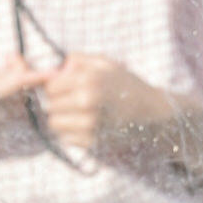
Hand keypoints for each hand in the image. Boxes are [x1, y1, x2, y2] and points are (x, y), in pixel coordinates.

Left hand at [41, 53, 171, 151]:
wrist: (152, 114)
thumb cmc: (127, 86)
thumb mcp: (106, 64)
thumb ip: (79, 60)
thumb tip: (55, 68)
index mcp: (89, 79)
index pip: (50, 87)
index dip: (56, 88)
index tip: (66, 89)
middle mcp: (87, 101)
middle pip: (50, 106)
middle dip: (59, 104)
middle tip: (75, 103)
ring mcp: (89, 124)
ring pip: (54, 124)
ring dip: (63, 120)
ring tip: (79, 115)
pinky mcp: (92, 142)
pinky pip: (66, 138)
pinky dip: (72, 134)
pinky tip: (87, 127)